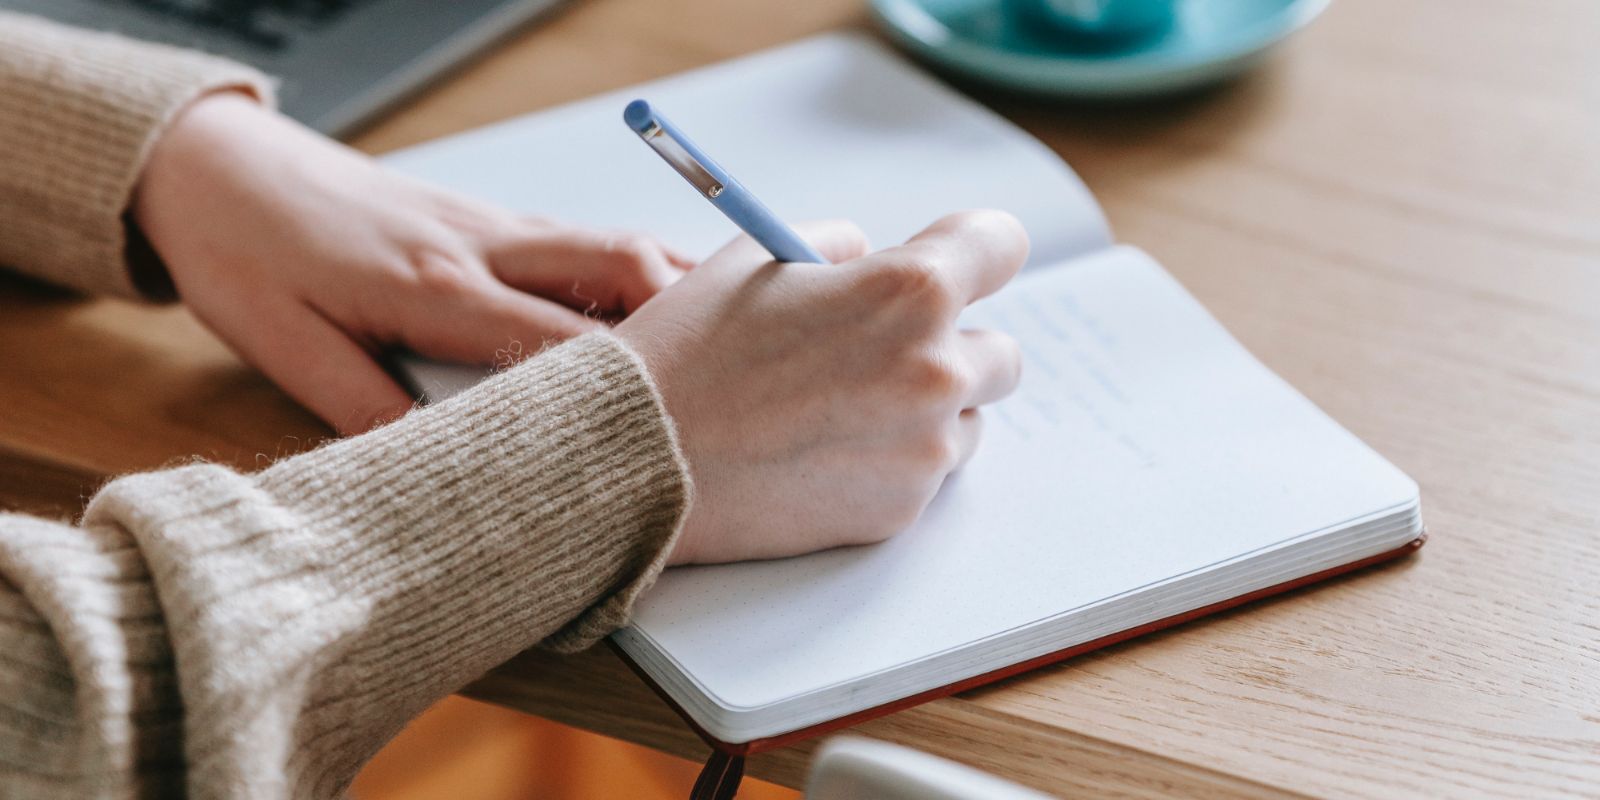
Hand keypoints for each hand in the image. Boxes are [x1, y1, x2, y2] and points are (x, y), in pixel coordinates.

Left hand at [132, 92, 691, 433]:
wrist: (224, 170)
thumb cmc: (250, 256)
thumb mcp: (286, 345)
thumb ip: (367, 407)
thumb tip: (440, 467)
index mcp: (436, 285)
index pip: (560, 339)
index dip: (627, 382)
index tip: (679, 423)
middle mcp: (483, 245)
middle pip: (619, 266)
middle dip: (690, 313)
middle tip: (743, 369)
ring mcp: (493, 224)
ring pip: (615, 243)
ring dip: (677, 283)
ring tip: (734, 334)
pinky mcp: (490, 218)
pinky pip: (586, 239)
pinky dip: (641, 265)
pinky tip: (665, 295)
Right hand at [616, 211, 1027, 564]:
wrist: (639, 461)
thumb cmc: (688, 352)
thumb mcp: (756, 258)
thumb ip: (836, 246)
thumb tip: (869, 257)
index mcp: (909, 292)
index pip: (1000, 245)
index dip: (973, 249)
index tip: (957, 261)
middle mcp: (935, 371)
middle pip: (1001, 351)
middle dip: (953, 344)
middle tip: (883, 351)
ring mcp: (923, 449)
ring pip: (967, 420)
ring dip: (927, 409)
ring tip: (841, 407)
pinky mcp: (900, 509)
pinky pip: (924, 474)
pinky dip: (889, 460)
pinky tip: (821, 450)